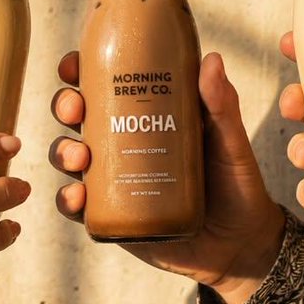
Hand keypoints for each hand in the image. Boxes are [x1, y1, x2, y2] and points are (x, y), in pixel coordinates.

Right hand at [51, 52, 284, 303]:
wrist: (240, 243)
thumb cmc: (235, 183)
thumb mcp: (230, 140)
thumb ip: (222, 104)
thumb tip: (212, 59)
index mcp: (145, 114)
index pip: (105, 84)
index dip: (81, 71)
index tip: (73, 65)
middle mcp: (122, 143)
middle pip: (79, 116)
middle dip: (65, 106)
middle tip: (75, 108)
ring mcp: (113, 180)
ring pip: (71, 157)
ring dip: (63, 151)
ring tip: (80, 157)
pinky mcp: (112, 215)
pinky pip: (78, 206)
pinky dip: (68, 199)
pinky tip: (77, 195)